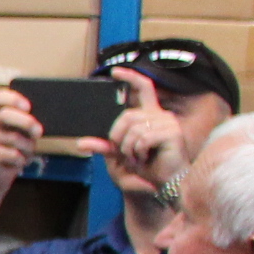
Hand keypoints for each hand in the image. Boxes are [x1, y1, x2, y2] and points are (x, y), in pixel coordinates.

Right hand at [0, 89, 42, 191]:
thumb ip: (29, 125)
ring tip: (27, 154)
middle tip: (38, 132)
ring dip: (27, 148)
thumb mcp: (25, 134)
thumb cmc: (16, 150)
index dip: (12, 99)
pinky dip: (21, 160)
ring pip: (14, 138)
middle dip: (25, 122)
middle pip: (4, 115)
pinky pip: (11, 154)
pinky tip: (18, 163)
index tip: (28, 107)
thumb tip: (40, 125)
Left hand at [82, 68, 184, 201]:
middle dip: (119, 138)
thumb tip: (81, 143)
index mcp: (150, 115)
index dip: (130, 77)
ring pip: (133, 129)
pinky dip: (138, 152)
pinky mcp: (172, 133)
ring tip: (140, 157)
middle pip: (126, 116)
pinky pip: (142, 138)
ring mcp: (168, 123)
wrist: (163, 182)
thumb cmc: (146, 167)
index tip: (115, 71)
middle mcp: (161, 115)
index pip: (143, 88)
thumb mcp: (120, 154)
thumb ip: (104, 146)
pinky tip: (147, 158)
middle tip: (129, 153)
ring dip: (129, 149)